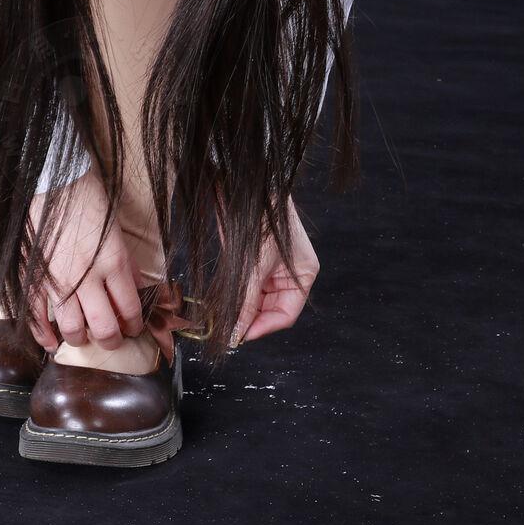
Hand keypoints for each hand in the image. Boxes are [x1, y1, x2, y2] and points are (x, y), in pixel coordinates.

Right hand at [26, 170, 146, 352]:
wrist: (54, 180)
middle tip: (112, 339)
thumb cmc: (89, 199)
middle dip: (111, 340)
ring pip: (73, 327)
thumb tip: (136, 288)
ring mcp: (59, 280)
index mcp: (114, 263)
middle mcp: (88, 277)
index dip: (134, 325)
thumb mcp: (117, 231)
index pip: (130, 309)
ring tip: (85, 337)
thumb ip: (126, 264)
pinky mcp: (35, 276)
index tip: (133, 328)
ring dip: (81, 338)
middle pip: (104, 326)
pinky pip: (38, 314)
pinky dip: (44, 334)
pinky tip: (52, 344)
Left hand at [232, 199, 318, 345]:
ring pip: (255, 302)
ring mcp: (270, 270)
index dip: (263, 328)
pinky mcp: (253, 263)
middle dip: (250, 320)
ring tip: (222, 318)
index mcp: (303, 276)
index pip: (285, 315)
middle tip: (226, 329)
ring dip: (240, 310)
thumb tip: (237, 332)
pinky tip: (221, 303)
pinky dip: (234, 297)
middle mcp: (289, 276)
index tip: (240, 336)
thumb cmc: (263, 220)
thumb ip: (246, 301)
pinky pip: (245, 288)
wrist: (250, 188)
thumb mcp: (256, 266)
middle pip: (270, 311)